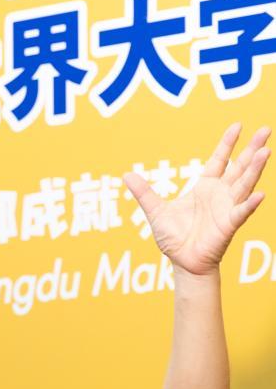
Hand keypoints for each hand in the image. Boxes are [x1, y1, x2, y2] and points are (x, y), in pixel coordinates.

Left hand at [123, 123, 270, 275]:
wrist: (182, 263)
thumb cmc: (174, 238)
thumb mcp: (156, 212)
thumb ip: (144, 193)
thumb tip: (126, 175)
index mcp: (205, 187)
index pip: (219, 160)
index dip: (228, 143)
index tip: (238, 126)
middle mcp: (220, 194)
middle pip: (239, 167)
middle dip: (252, 149)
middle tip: (265, 130)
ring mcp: (227, 208)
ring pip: (244, 184)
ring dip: (255, 169)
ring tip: (266, 151)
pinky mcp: (228, 225)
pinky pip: (241, 213)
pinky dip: (250, 205)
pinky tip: (260, 195)